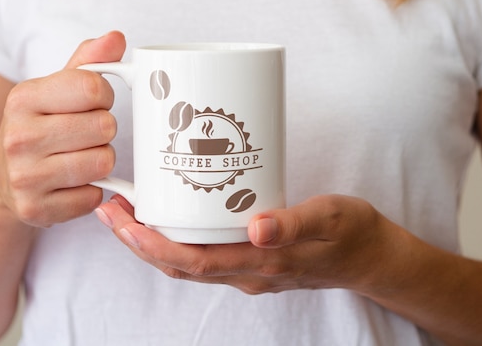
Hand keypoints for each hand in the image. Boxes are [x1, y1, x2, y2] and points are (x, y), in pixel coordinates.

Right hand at [0, 31, 126, 226]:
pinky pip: (94, 197)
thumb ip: (88, 61)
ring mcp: (25, 178)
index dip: (104, 96)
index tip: (94, 102)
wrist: (3, 180)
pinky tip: (72, 183)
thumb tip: (116, 38)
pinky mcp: (37, 210)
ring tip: (80, 155)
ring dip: (101, 160)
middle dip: (104, 130)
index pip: (94, 88)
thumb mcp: (55, 88)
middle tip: (86, 133)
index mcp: (22, 98)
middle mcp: (19, 138)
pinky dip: (91, 190)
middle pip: (104, 127)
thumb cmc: (38, 126)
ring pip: (104, 162)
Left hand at [96, 193, 397, 294]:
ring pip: (188, 261)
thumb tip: (257, 228)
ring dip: (153, 241)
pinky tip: (171, 214)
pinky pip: (204, 253)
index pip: (193, 264)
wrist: (370, 257)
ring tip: (129, 211)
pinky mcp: (251, 256)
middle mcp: (246, 272)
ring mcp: (247, 267)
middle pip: (179, 265)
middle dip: (138, 243)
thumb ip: (295, 223)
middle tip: (111, 210)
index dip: (152, 247)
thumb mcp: (331, 219)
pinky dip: (177, 238)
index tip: (123, 223)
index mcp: (261, 264)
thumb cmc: (351, 234)